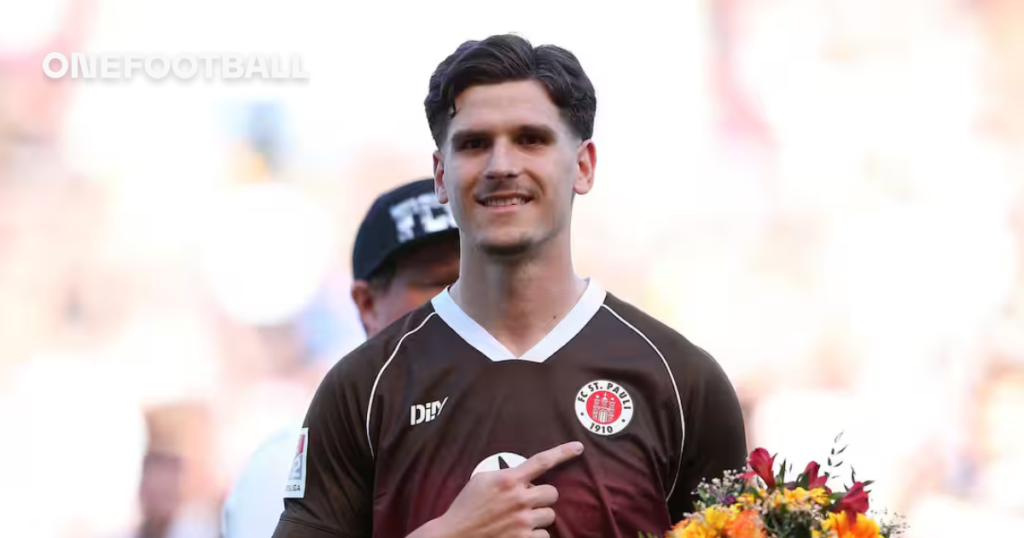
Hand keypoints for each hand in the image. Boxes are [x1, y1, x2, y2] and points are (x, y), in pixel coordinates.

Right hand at [410, 441, 583, 537]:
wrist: (455, 535)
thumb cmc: (466, 506)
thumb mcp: (482, 480)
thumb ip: (505, 475)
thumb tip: (524, 476)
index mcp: (509, 479)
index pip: (542, 461)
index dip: (563, 453)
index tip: (579, 447)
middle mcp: (519, 498)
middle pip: (552, 493)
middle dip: (542, 498)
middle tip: (527, 503)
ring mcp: (523, 521)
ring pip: (550, 516)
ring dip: (538, 517)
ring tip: (520, 520)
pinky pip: (545, 536)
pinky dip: (535, 536)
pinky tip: (520, 534)